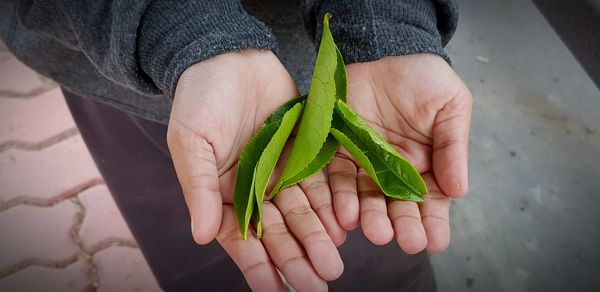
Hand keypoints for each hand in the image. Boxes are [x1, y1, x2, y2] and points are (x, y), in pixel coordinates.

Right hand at [167, 49, 344, 290]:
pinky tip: (342, 228)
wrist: (229, 56)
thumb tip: (203, 237)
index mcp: (223, 193)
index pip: (242, 240)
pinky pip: (319, 185)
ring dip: (316, 240)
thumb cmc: (199, 98)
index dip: (259, 268)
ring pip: (302, 214)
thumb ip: (199, 188)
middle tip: (317, 284)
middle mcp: (254, 188)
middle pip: (278, 232)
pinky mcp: (304, 153)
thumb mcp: (191, 141)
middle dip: (296, 259)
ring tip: (333, 266)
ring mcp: (280, 172)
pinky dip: (329, 207)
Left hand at [328, 54, 471, 252]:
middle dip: (401, 225)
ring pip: (366, 197)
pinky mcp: (337, 151)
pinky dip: (340, 197)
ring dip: (370, 217)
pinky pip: (336, 178)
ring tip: (374, 231)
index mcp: (427, 164)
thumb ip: (453, 148)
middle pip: (397, 206)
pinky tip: (345, 214)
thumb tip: (459, 190)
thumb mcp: (450, 107)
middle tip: (403, 240)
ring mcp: (364, 163)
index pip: (432, 202)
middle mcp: (394, 171)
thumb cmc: (423, 77)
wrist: (384, 48)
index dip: (433, 223)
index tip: (434, 242)